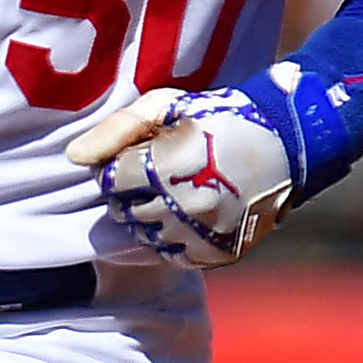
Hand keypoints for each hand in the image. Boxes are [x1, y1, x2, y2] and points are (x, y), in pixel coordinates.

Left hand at [63, 79, 301, 269]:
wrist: (289, 144)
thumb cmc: (219, 118)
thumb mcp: (167, 106)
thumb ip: (117, 130)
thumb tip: (73, 158)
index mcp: (164, 167)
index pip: (109, 181)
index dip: (120, 165)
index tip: (141, 155)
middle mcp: (180, 206)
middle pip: (123, 212)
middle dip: (132, 192)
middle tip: (159, 173)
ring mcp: (201, 234)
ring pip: (146, 236)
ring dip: (151, 217)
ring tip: (175, 192)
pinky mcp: (218, 252)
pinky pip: (175, 255)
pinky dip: (175, 238)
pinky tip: (190, 214)